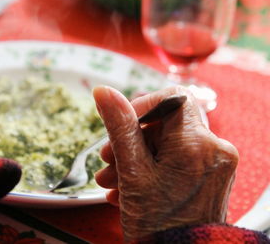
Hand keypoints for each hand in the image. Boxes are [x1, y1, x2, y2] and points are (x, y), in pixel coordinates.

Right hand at [93, 86, 237, 241]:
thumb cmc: (158, 225)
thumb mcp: (132, 172)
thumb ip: (119, 127)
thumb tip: (104, 92)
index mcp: (197, 144)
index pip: (172, 98)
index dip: (142, 106)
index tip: (120, 124)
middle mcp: (213, 149)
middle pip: (166, 124)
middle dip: (131, 140)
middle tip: (108, 159)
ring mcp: (213, 165)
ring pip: (167, 144)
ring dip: (135, 158)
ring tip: (111, 180)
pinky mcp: (208, 178)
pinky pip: (176, 161)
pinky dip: (151, 169)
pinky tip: (127, 188)